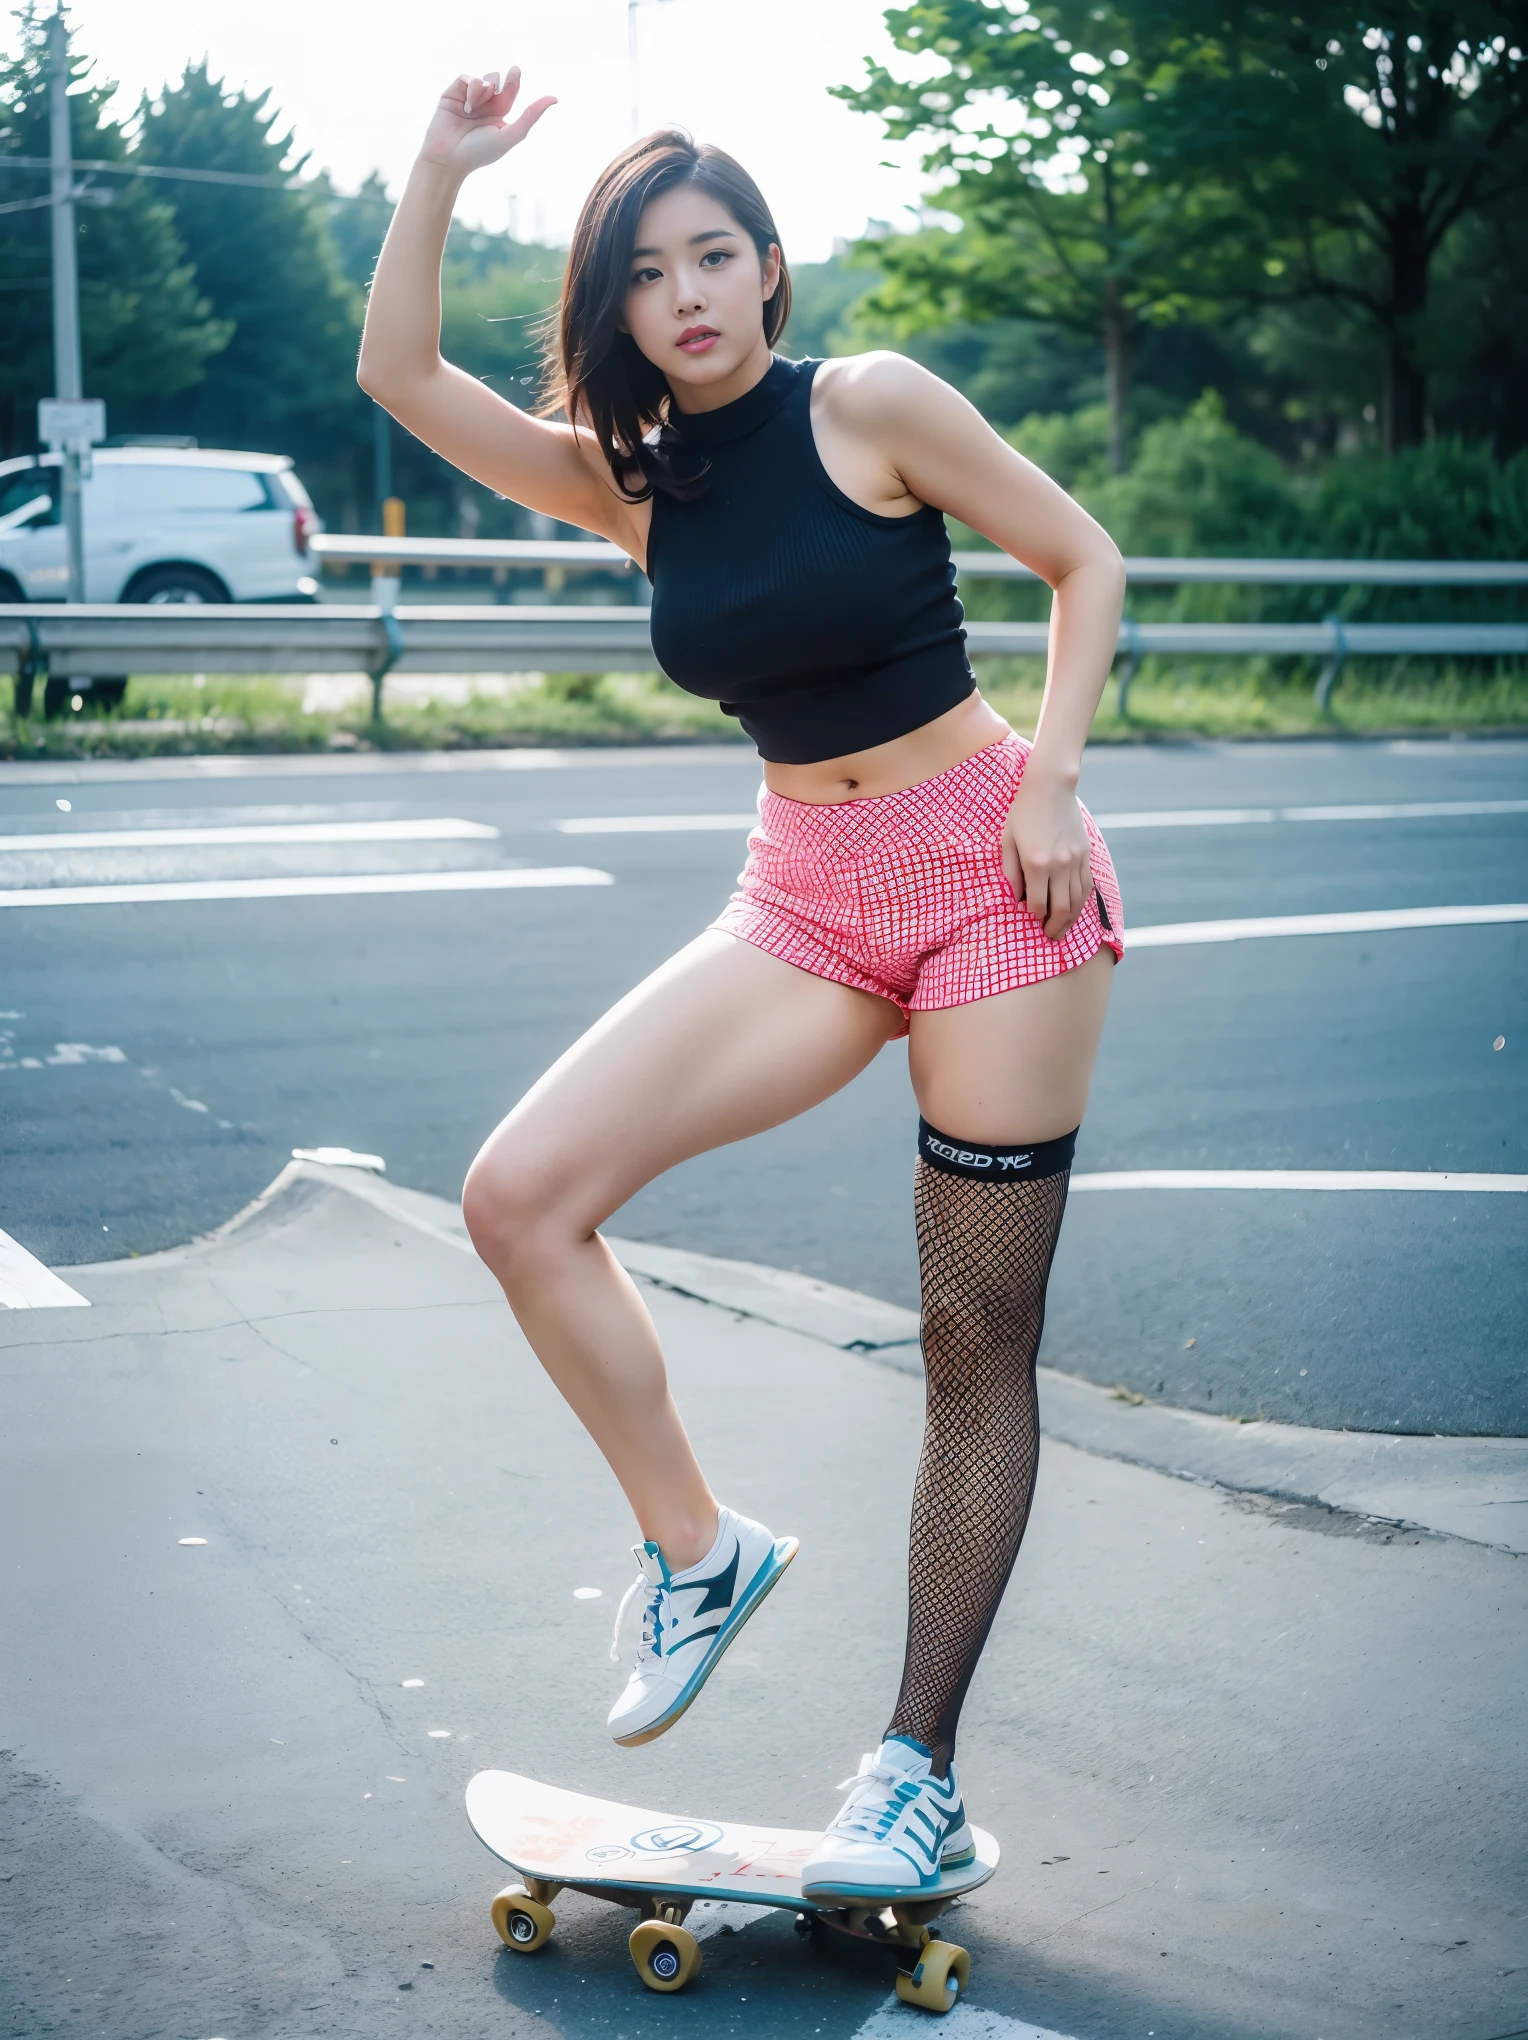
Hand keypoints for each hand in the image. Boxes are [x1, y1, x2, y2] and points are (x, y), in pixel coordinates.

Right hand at [418, 67, 555, 177]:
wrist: (449, 158)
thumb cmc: (480, 152)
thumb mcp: (511, 134)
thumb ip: (531, 116)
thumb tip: (555, 98)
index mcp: (498, 113)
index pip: (511, 90)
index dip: (514, 80)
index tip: (515, 72)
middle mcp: (484, 104)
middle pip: (498, 80)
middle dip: (501, 82)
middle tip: (501, 86)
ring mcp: (468, 98)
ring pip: (484, 79)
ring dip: (483, 91)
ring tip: (474, 110)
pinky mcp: (453, 92)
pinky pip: (467, 77)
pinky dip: (470, 89)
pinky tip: (466, 107)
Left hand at [1002, 764, 1092, 941]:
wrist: (1050, 787)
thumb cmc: (1023, 812)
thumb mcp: (1008, 841)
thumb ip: (1011, 873)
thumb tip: (1016, 898)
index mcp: (1036, 864)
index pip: (1038, 904)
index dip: (1034, 917)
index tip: (1030, 922)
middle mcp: (1059, 866)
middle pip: (1061, 909)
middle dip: (1055, 928)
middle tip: (1049, 937)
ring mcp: (1075, 861)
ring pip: (1077, 901)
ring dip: (1070, 920)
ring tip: (1062, 929)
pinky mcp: (1085, 854)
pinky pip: (1086, 886)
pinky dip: (1080, 902)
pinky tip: (1074, 909)